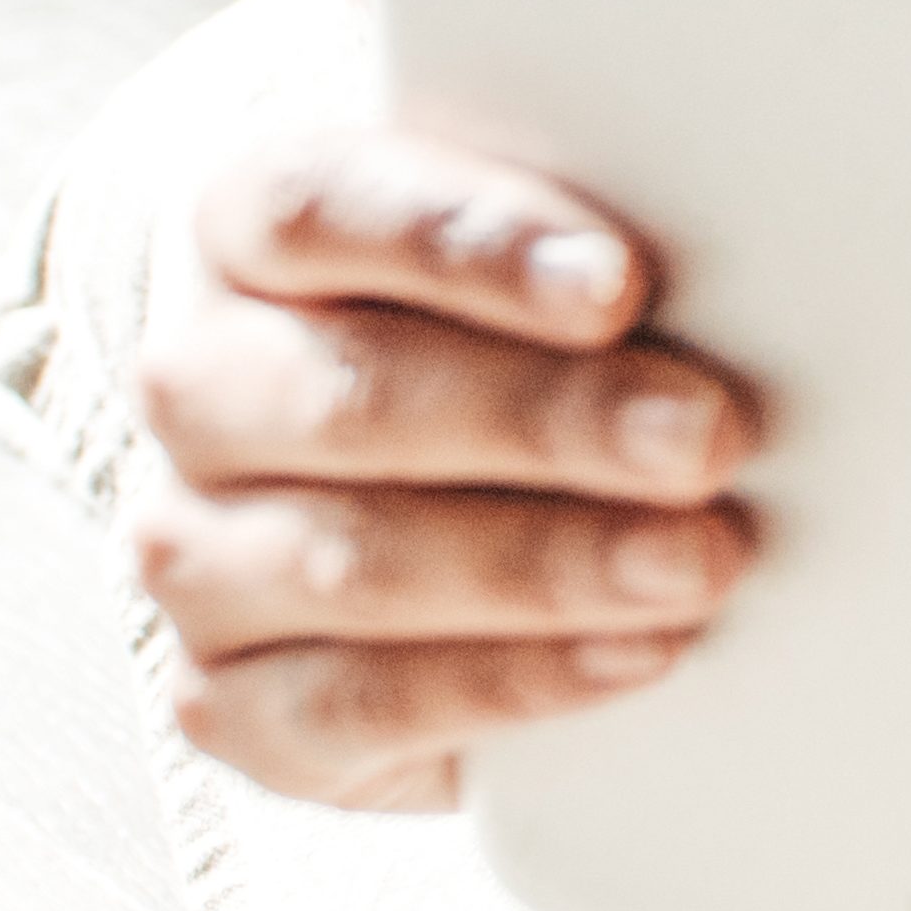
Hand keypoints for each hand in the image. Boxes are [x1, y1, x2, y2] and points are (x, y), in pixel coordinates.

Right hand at [125, 122, 761, 806]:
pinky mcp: (231, 700)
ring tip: (701, 561)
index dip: (466, 241)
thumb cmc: (516, 340)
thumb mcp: (540, 255)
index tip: (618, 282)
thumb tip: (716, 214)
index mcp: (251, 232)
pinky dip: (512, 680)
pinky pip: (359, 703)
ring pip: (353, 560)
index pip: (325, 208)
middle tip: (709, 436)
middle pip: (354, 395)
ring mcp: (195, 550)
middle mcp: (201, 386)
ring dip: (549, 563)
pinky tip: (633, 654)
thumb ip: (586, 218)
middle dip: (550, 420)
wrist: (430, 522)